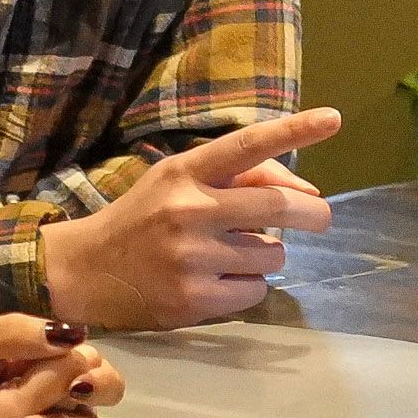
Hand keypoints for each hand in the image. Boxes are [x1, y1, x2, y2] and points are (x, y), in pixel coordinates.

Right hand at [38, 109, 344, 329]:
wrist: (85, 270)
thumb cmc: (143, 219)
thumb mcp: (179, 182)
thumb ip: (239, 179)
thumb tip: (309, 192)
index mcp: (185, 172)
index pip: (247, 146)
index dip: (294, 130)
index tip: (332, 118)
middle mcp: (189, 210)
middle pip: (278, 206)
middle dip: (311, 213)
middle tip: (319, 217)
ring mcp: (191, 258)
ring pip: (273, 254)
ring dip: (268, 254)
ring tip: (235, 254)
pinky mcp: (193, 299)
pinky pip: (255, 290)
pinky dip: (249, 285)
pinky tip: (220, 281)